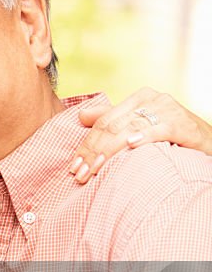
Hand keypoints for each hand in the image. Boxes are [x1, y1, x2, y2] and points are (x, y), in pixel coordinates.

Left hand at [70, 87, 211, 182]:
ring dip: (109, 152)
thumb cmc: (171, 136)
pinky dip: (144, 137)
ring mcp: (169, 110)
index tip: (73, 167)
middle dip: (93, 152)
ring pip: (129, 129)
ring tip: (94, 170)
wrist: (208, 142)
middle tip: (80, 173)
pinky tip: (131, 146)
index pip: (103, 121)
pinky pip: (158, 130)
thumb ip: (112, 119)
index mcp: (139, 98)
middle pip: (113, 126)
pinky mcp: (183, 124)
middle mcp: (153, 99)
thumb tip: (81, 115)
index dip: (86, 144)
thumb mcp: (140, 126)